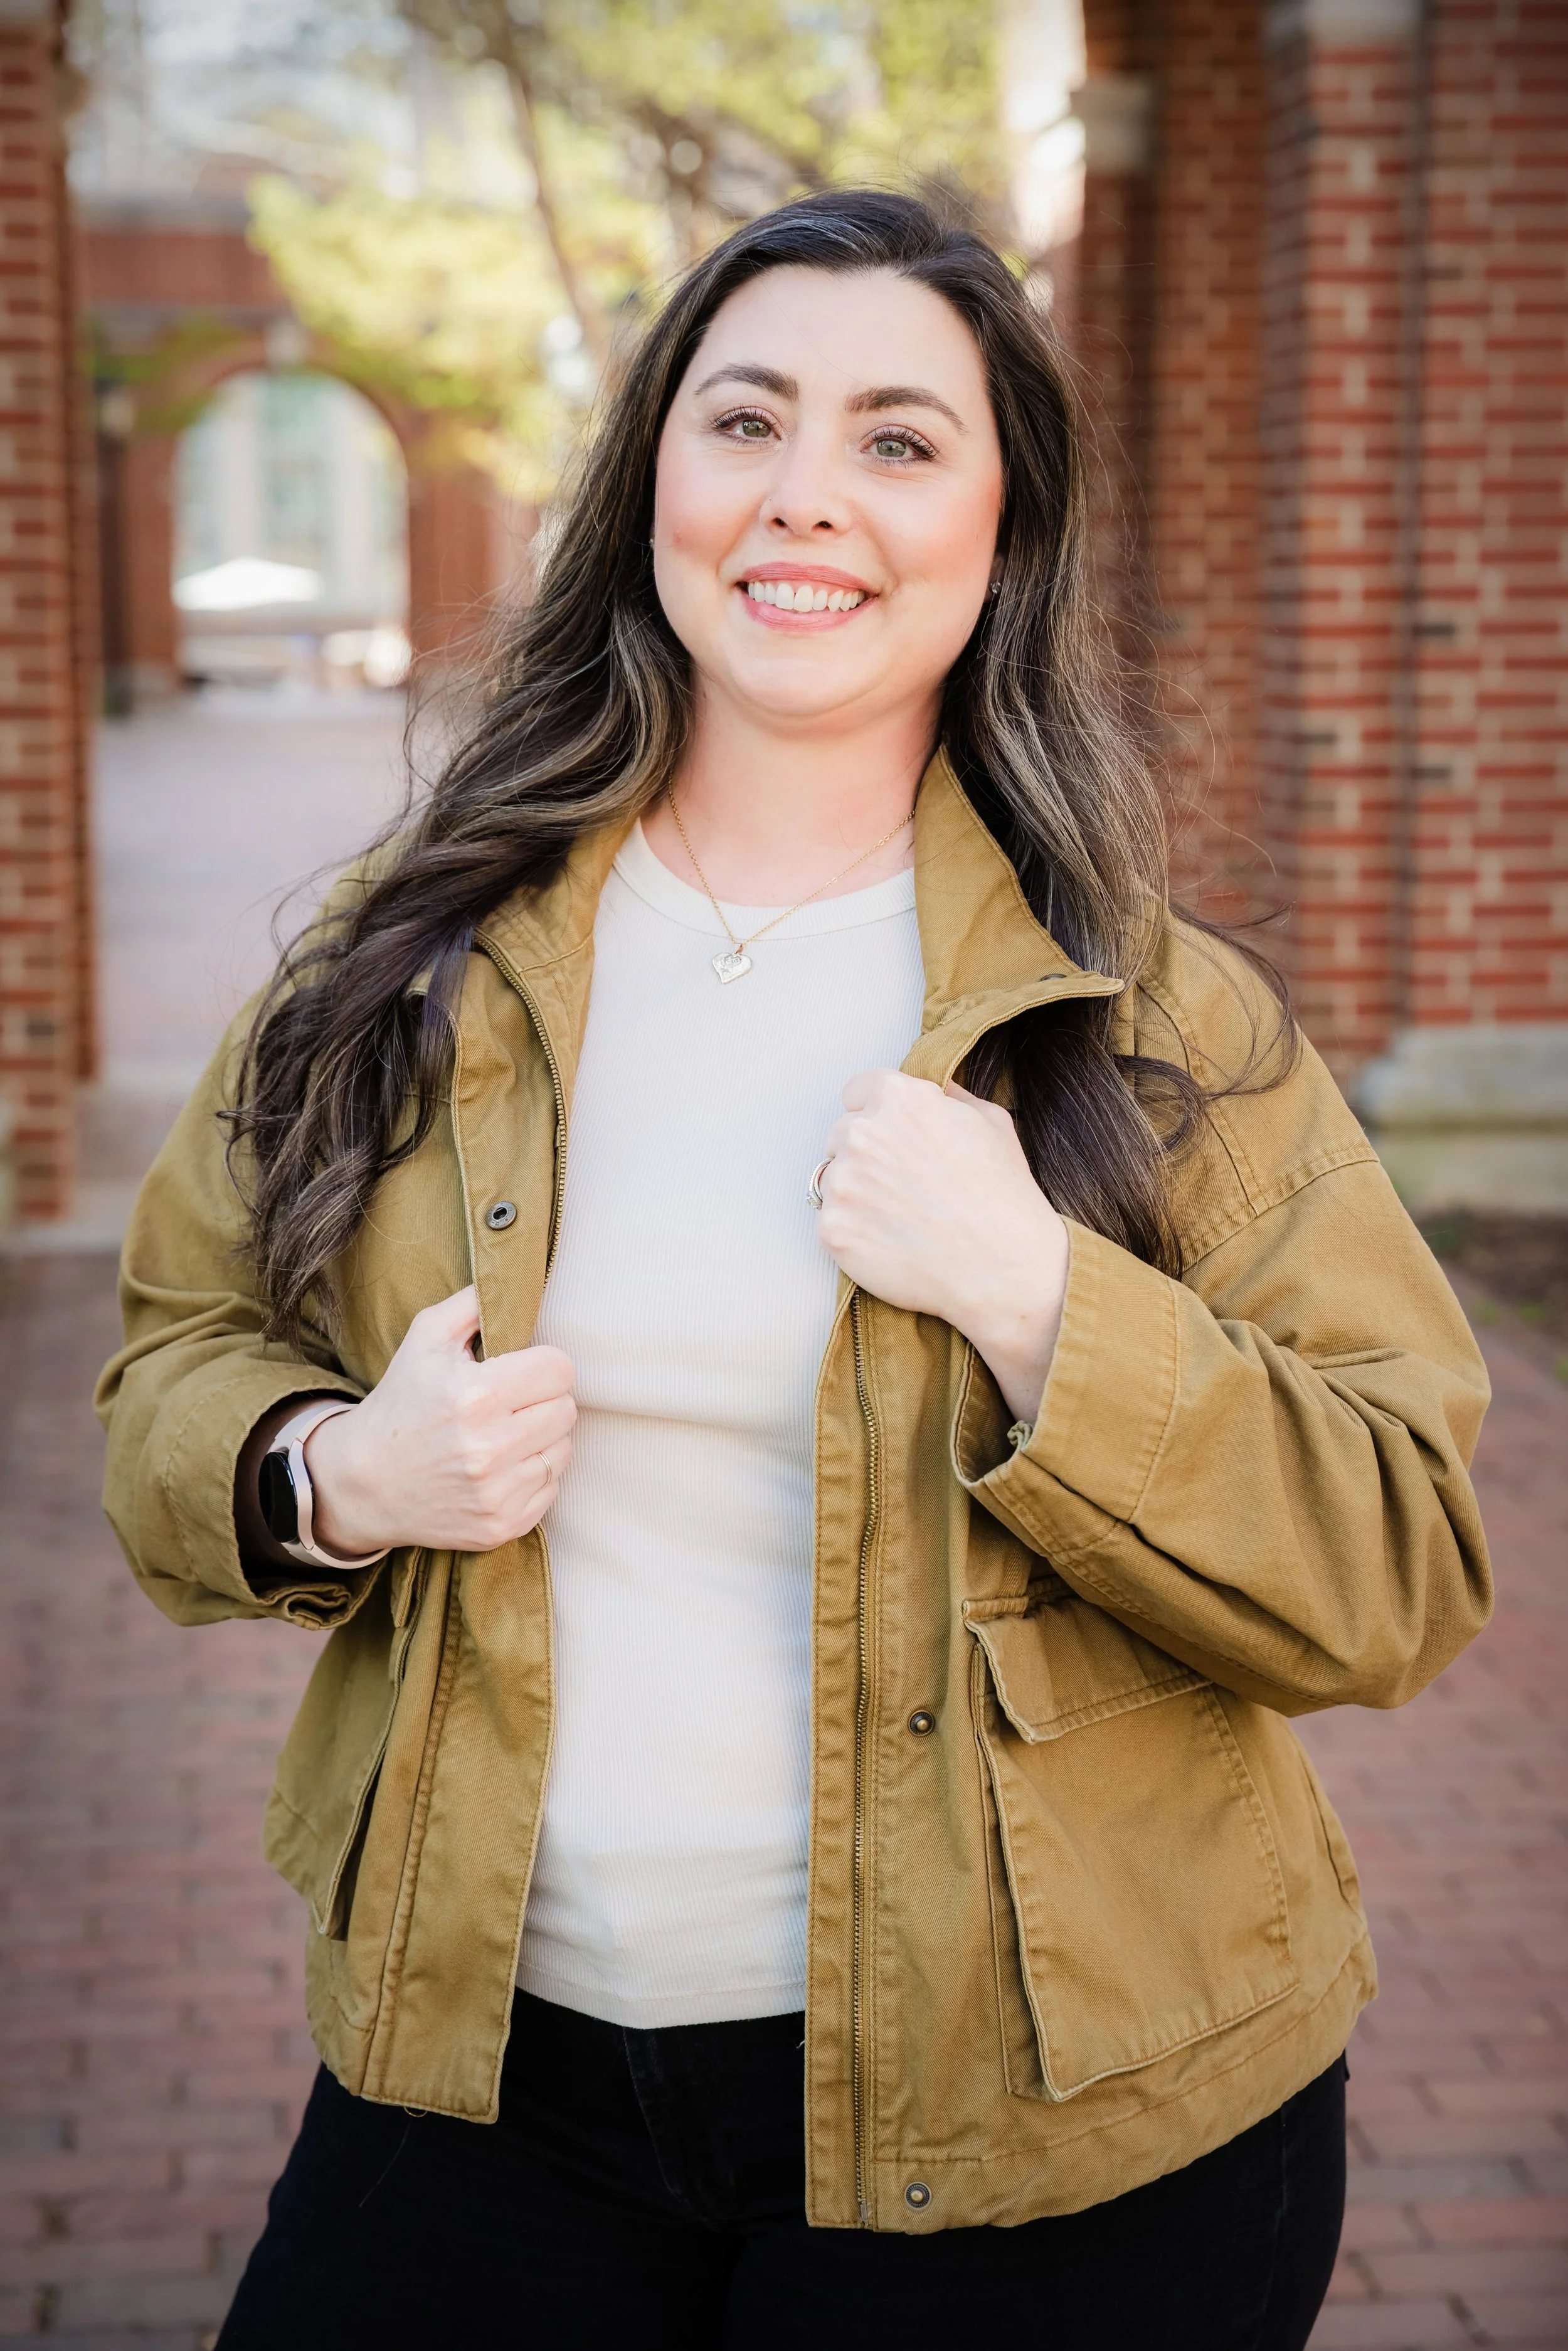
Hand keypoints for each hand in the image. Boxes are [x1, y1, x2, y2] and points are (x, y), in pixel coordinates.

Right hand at [303, 1286, 575, 1556]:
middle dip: (542, 1400)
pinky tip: (499, 1467)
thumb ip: (475, 1303)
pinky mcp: (502, 1525)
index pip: (559, 1369)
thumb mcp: (425, 1338)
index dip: (542, 1364)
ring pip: (563, 1449)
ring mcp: (497, 1492)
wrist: (363, 1483)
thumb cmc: (401, 1403)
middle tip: (510, 1402)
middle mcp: (489, 1448)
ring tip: (503, 1434)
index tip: (521, 1369)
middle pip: (566, 1409)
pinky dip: (532, 1475)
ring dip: (540, 1439)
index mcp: (475, 1395)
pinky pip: (551, 1488)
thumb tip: (516, 1277)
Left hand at [815, 1070, 1067, 1423]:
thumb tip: (937, 1093)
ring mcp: (842, 1183)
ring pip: (832, 1180)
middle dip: (866, 1156)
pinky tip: (891, 1243)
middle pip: (841, 1135)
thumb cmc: (1004, 1197)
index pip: (858, 1092)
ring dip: (856, 1194)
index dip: (877, 1115)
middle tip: (903, 1186)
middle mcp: (862, 1134)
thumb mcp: (992, 1124)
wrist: (1003, 1268)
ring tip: (901, 1218)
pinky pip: (830, 1224)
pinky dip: (853, 1234)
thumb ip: (951, 1099)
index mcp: (898, 1099)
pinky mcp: (833, 1230)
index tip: (892, 1139)